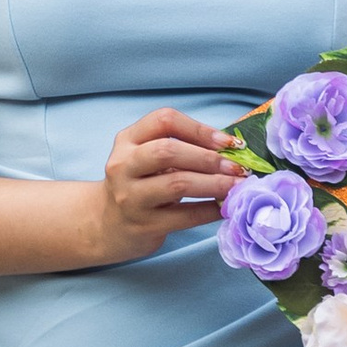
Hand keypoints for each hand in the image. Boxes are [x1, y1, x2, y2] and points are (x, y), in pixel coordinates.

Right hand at [91, 109, 240, 261]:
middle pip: (167, 151)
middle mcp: (124, 165)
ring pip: (177, 184)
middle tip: (237, 167)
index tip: (227, 142)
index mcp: (128, 140)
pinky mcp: (143, 225)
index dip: (199, 129)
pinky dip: (210, 210)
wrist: (109, 224)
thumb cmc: (142, 184)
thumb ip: (180, 147)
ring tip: (237, 186)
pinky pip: (184, 217)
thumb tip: (232, 149)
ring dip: (214, 184)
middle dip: (208, 158)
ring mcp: (131, 197)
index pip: (164, 120)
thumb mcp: (148, 157)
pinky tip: (225, 207)